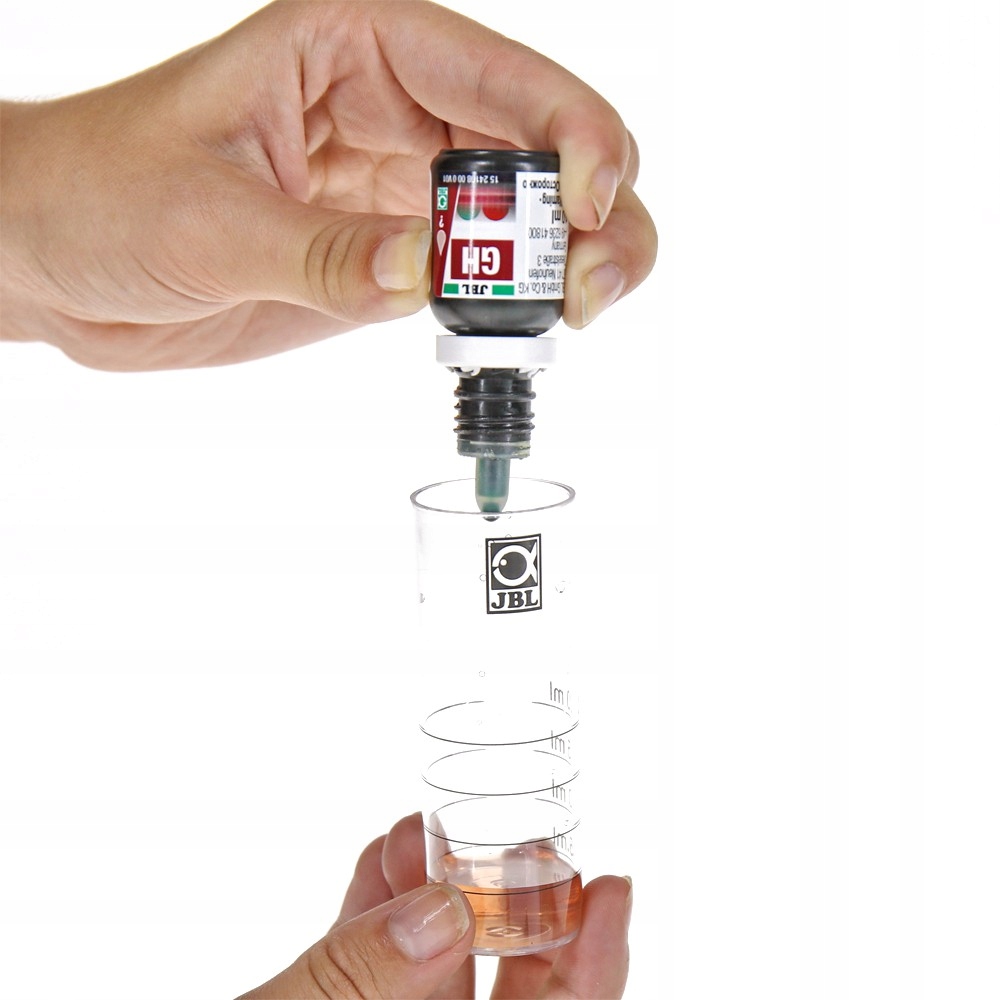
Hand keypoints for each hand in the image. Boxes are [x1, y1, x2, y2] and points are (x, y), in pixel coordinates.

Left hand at [0, 0, 656, 370]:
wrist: (56, 260)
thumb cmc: (100, 193)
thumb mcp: (209, 219)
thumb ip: (325, 254)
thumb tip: (428, 277)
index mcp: (354, 48)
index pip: (493, 73)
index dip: (564, 128)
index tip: (586, 199)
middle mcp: (393, 109)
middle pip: (534, 144)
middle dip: (588, 205)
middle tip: (599, 280)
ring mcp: (396, 188)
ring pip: (520, 213)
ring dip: (570, 258)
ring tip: (585, 308)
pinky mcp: (387, 256)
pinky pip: (475, 274)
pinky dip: (515, 302)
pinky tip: (532, 326)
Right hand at [238, 812, 630, 999]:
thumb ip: (354, 988)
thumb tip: (443, 912)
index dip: (595, 970)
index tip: (612, 887)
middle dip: (511, 910)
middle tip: (510, 838)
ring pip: (434, 981)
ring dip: (435, 897)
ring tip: (424, 833)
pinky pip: (370, 979)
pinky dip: (377, 917)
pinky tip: (380, 864)